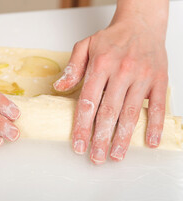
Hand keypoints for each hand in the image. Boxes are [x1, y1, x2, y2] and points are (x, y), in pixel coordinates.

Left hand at [54, 2, 168, 163]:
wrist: (141, 24)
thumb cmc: (112, 38)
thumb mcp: (85, 46)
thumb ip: (72, 68)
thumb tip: (59, 88)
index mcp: (100, 66)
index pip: (88, 102)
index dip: (82, 126)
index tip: (78, 145)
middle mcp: (122, 72)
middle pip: (109, 112)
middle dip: (101, 138)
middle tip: (96, 158)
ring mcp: (142, 77)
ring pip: (131, 113)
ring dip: (124, 138)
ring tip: (116, 156)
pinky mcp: (159, 80)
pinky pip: (158, 106)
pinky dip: (155, 126)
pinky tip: (149, 142)